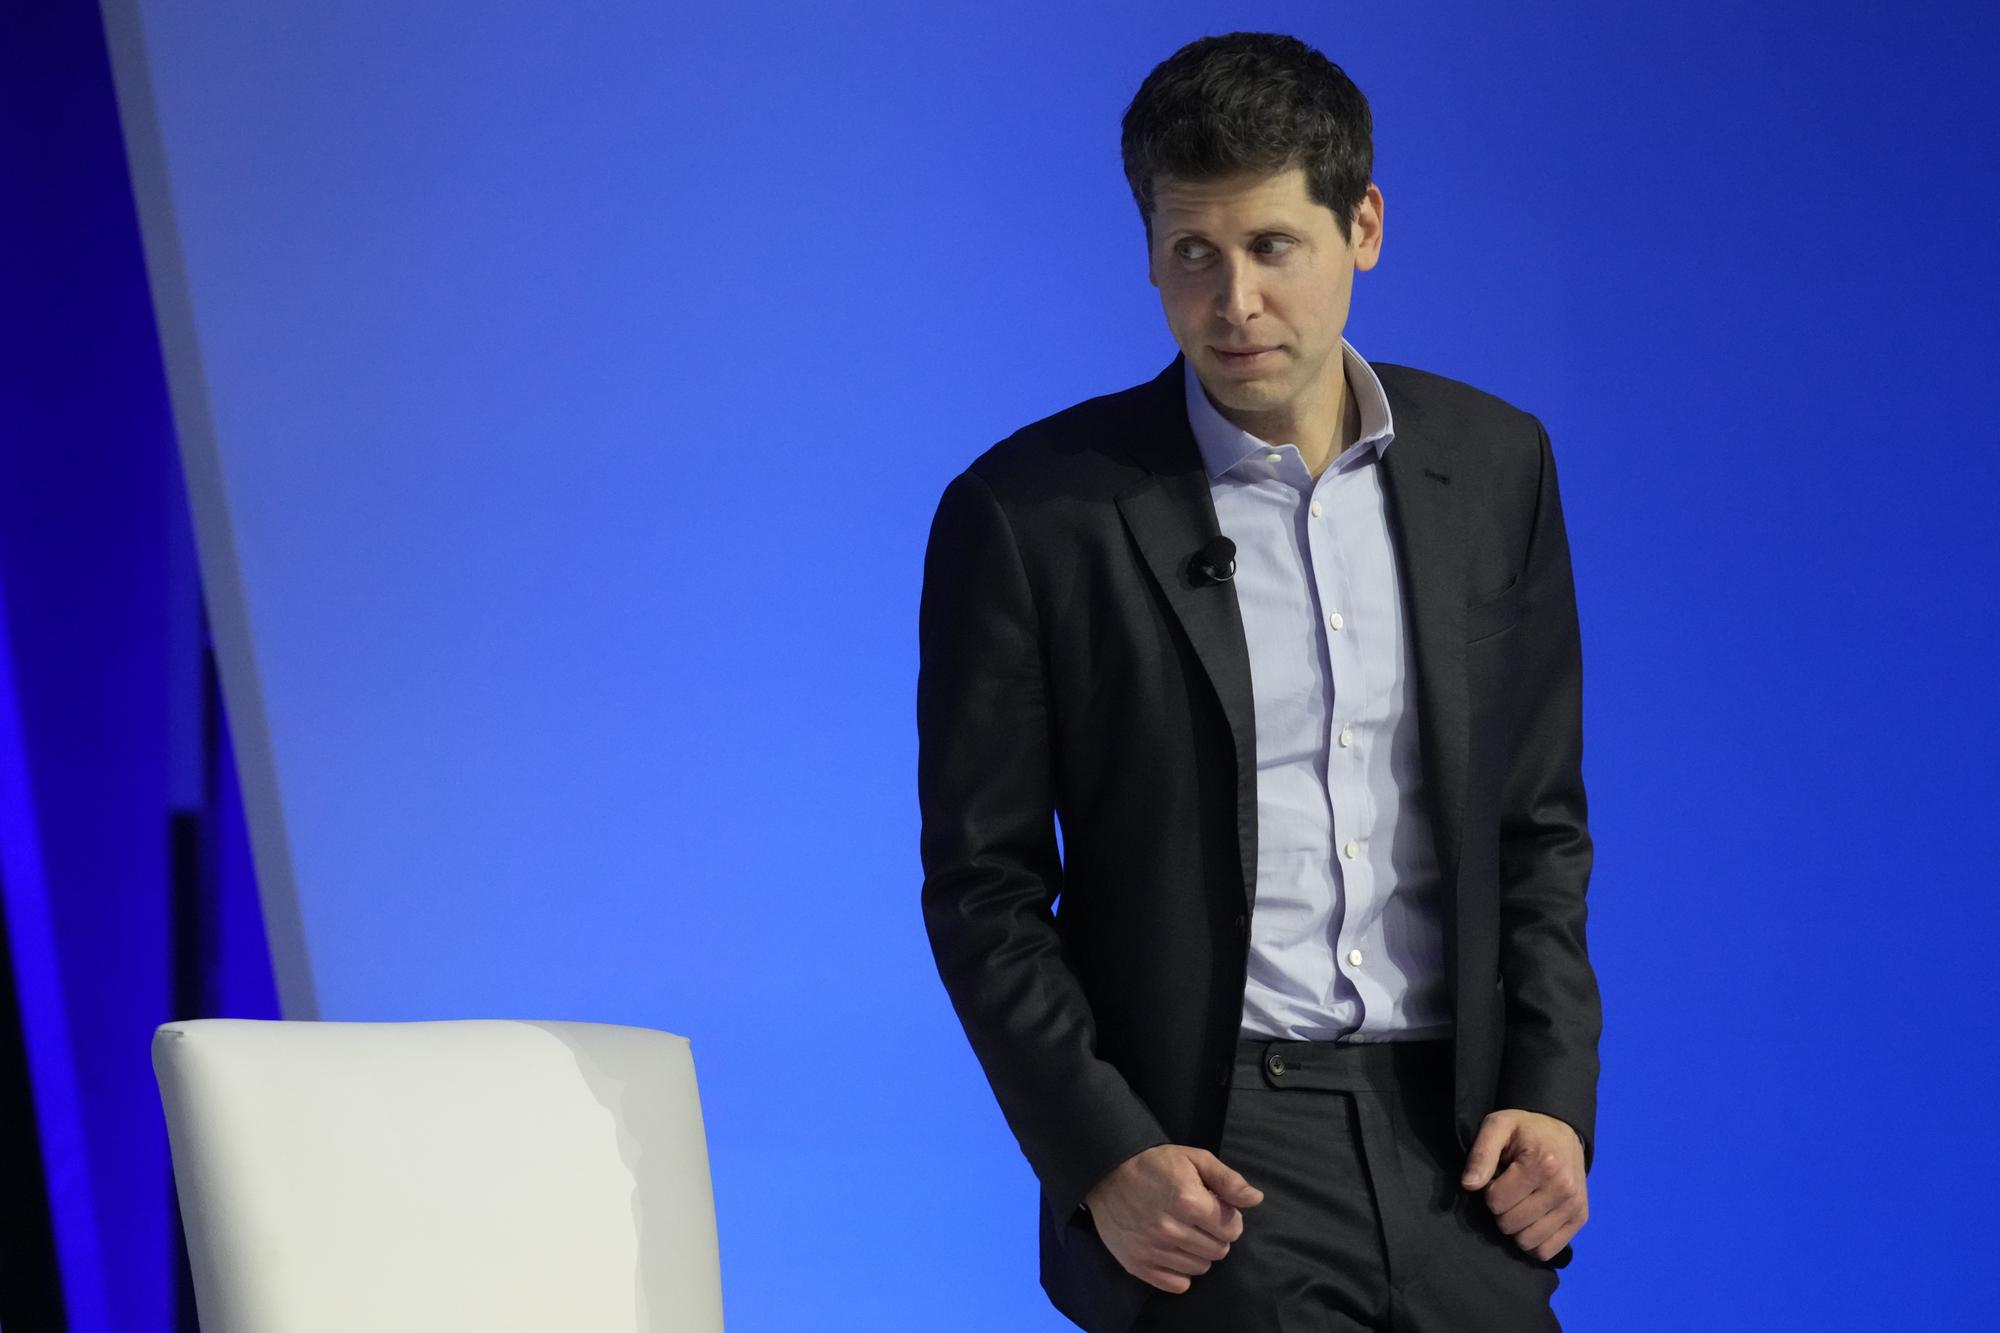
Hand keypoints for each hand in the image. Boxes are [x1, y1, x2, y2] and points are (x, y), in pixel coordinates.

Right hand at [1083, 1144, 1265, 1293]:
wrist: (1106, 1174)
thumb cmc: (1155, 1164)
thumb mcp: (1194, 1158)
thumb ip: (1227, 1179)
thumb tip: (1255, 1199)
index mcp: (1188, 1201)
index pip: (1232, 1229)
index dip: (1229, 1217)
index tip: (1215, 1208)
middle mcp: (1170, 1229)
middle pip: (1219, 1251)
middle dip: (1216, 1235)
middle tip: (1199, 1219)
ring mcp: (1152, 1250)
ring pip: (1200, 1268)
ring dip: (1198, 1252)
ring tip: (1184, 1232)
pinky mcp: (1138, 1265)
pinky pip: (1177, 1284)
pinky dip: (1180, 1271)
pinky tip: (1173, 1250)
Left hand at [1460, 1109, 1588, 1261]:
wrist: (1562, 1131)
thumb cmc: (1526, 1130)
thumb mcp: (1497, 1126)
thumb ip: (1481, 1154)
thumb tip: (1469, 1185)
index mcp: (1542, 1164)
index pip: (1496, 1201)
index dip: (1490, 1190)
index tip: (1499, 1177)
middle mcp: (1562, 1188)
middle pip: (1509, 1224)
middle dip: (1501, 1209)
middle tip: (1510, 1190)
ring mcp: (1573, 1206)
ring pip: (1527, 1241)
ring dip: (1516, 1227)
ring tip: (1521, 1202)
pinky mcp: (1580, 1218)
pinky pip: (1546, 1251)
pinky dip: (1533, 1241)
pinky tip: (1532, 1220)